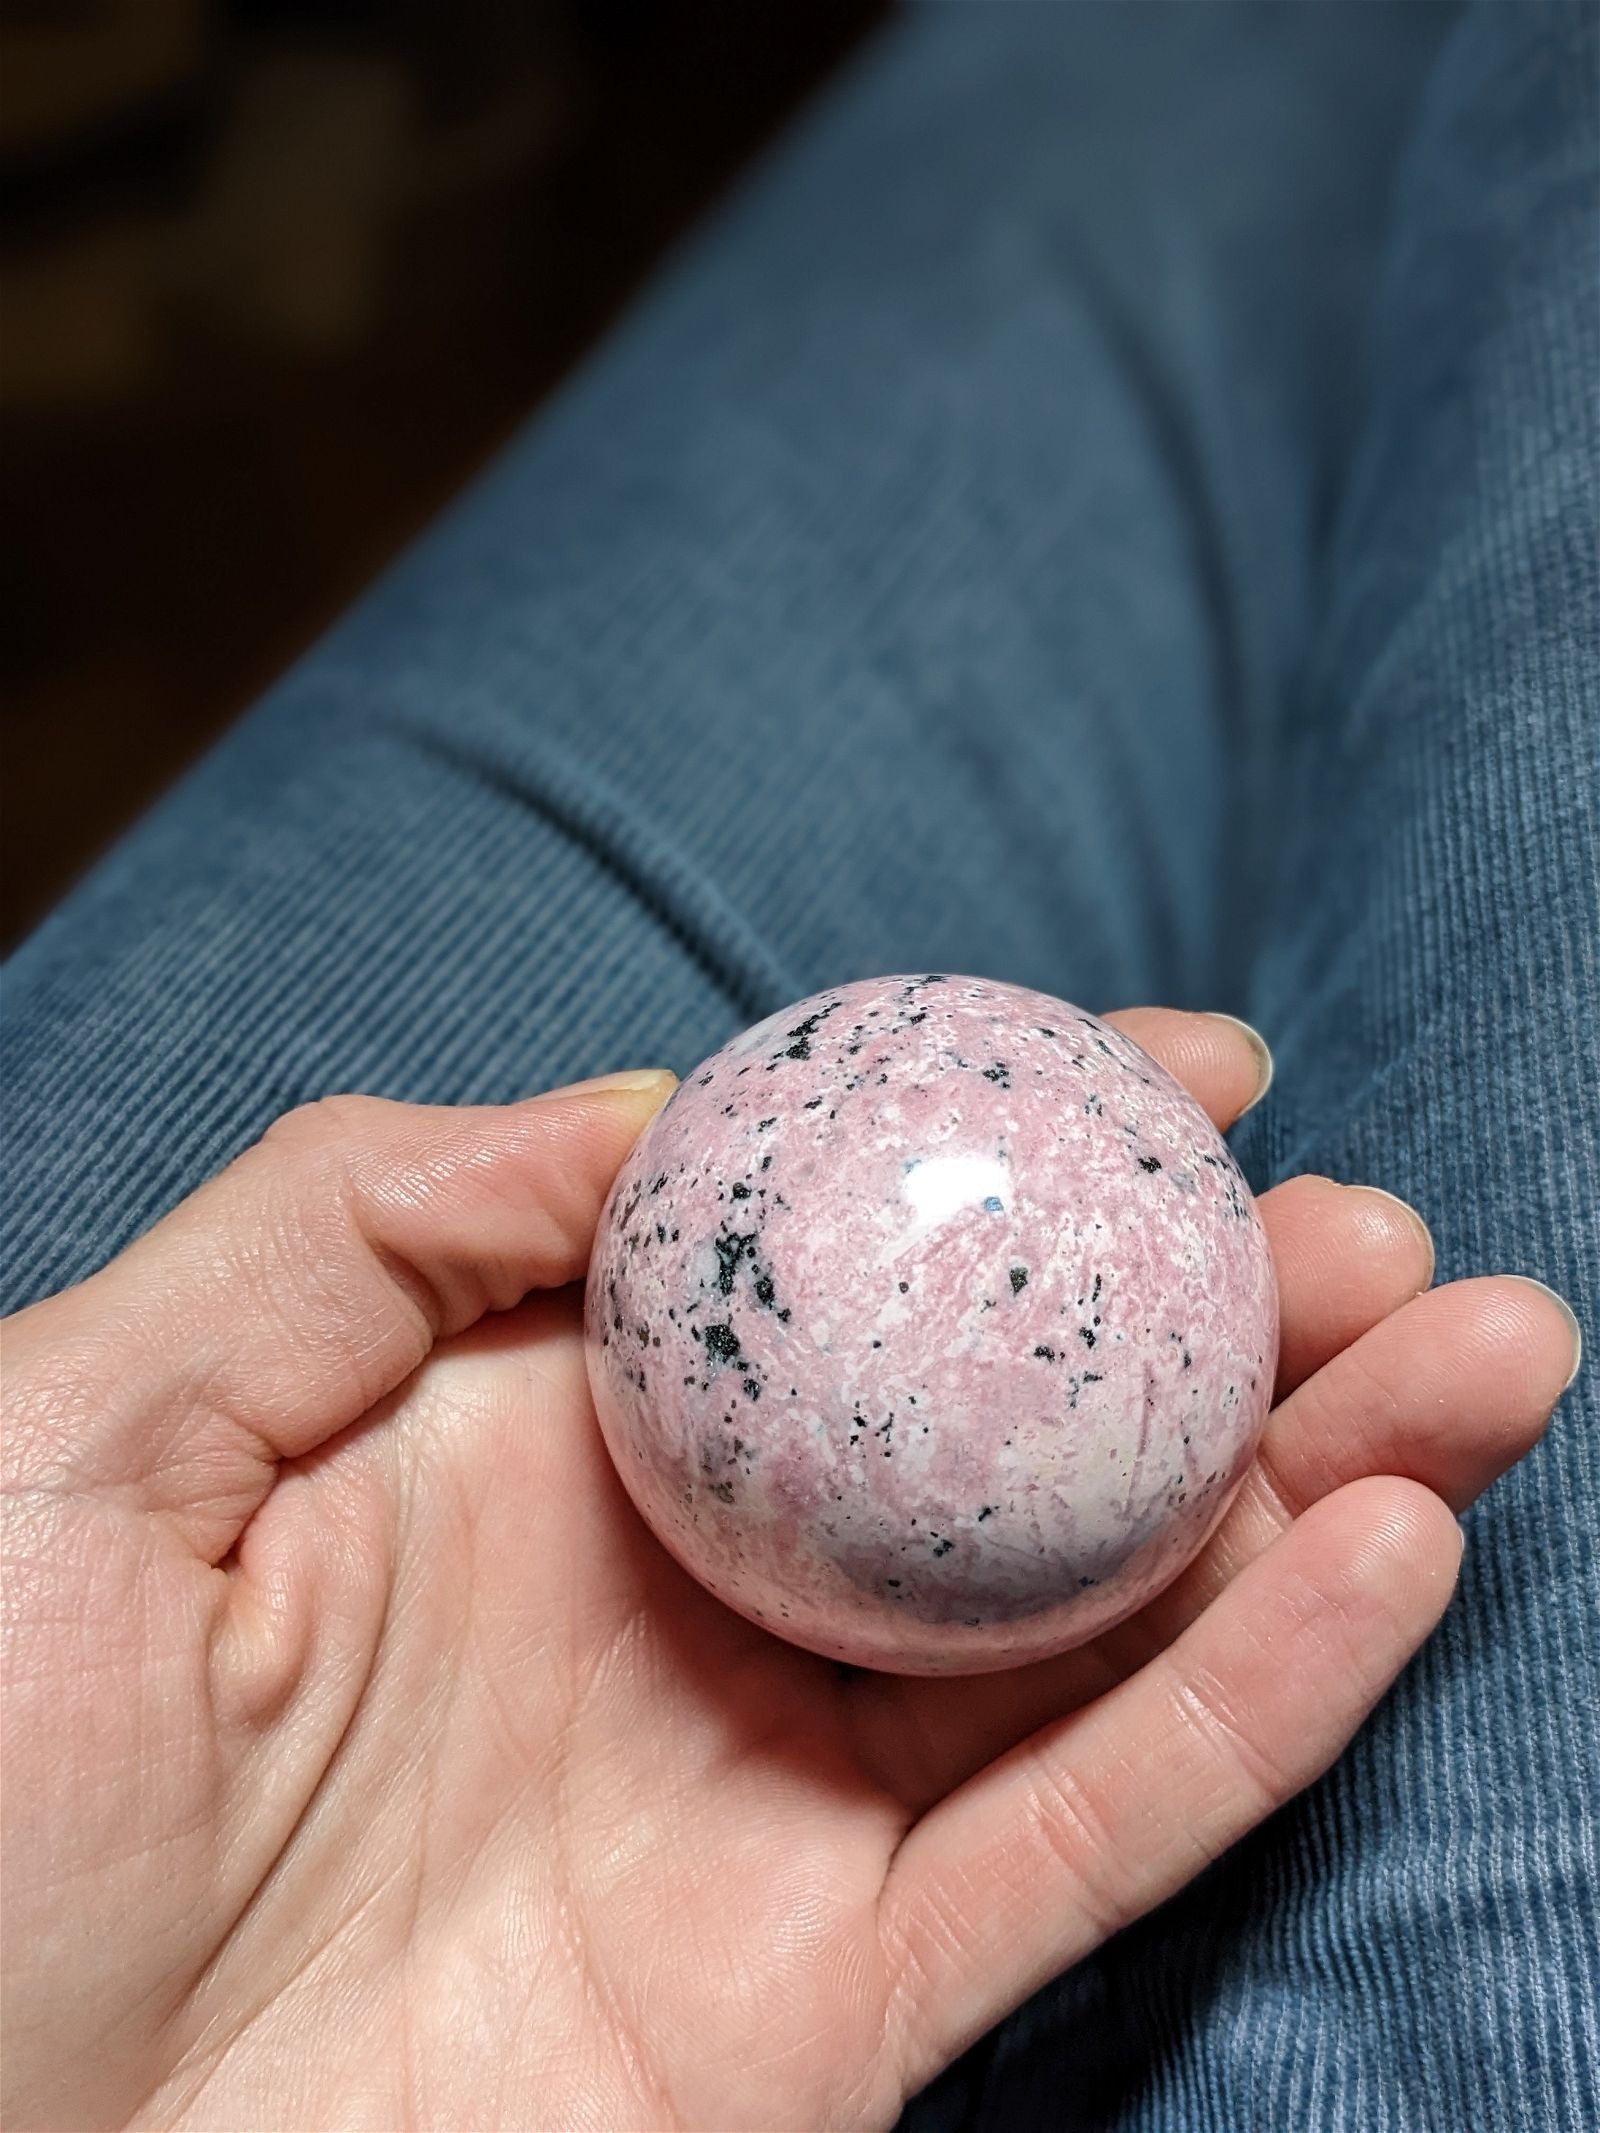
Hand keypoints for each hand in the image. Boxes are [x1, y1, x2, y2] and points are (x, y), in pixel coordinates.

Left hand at [1, 1017, 1574, 2131]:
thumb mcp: (101, 1410)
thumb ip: (367, 1216)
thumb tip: (651, 1111)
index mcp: (534, 1446)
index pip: (833, 1264)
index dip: (1013, 1150)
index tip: (1187, 1062)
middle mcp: (686, 1609)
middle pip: (1014, 1444)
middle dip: (1220, 1323)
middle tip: (1386, 1233)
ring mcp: (768, 1812)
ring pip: (1101, 1629)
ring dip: (1308, 1490)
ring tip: (1479, 1356)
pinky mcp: (816, 2022)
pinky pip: (1073, 1847)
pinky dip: (1245, 1709)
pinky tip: (1379, 1559)